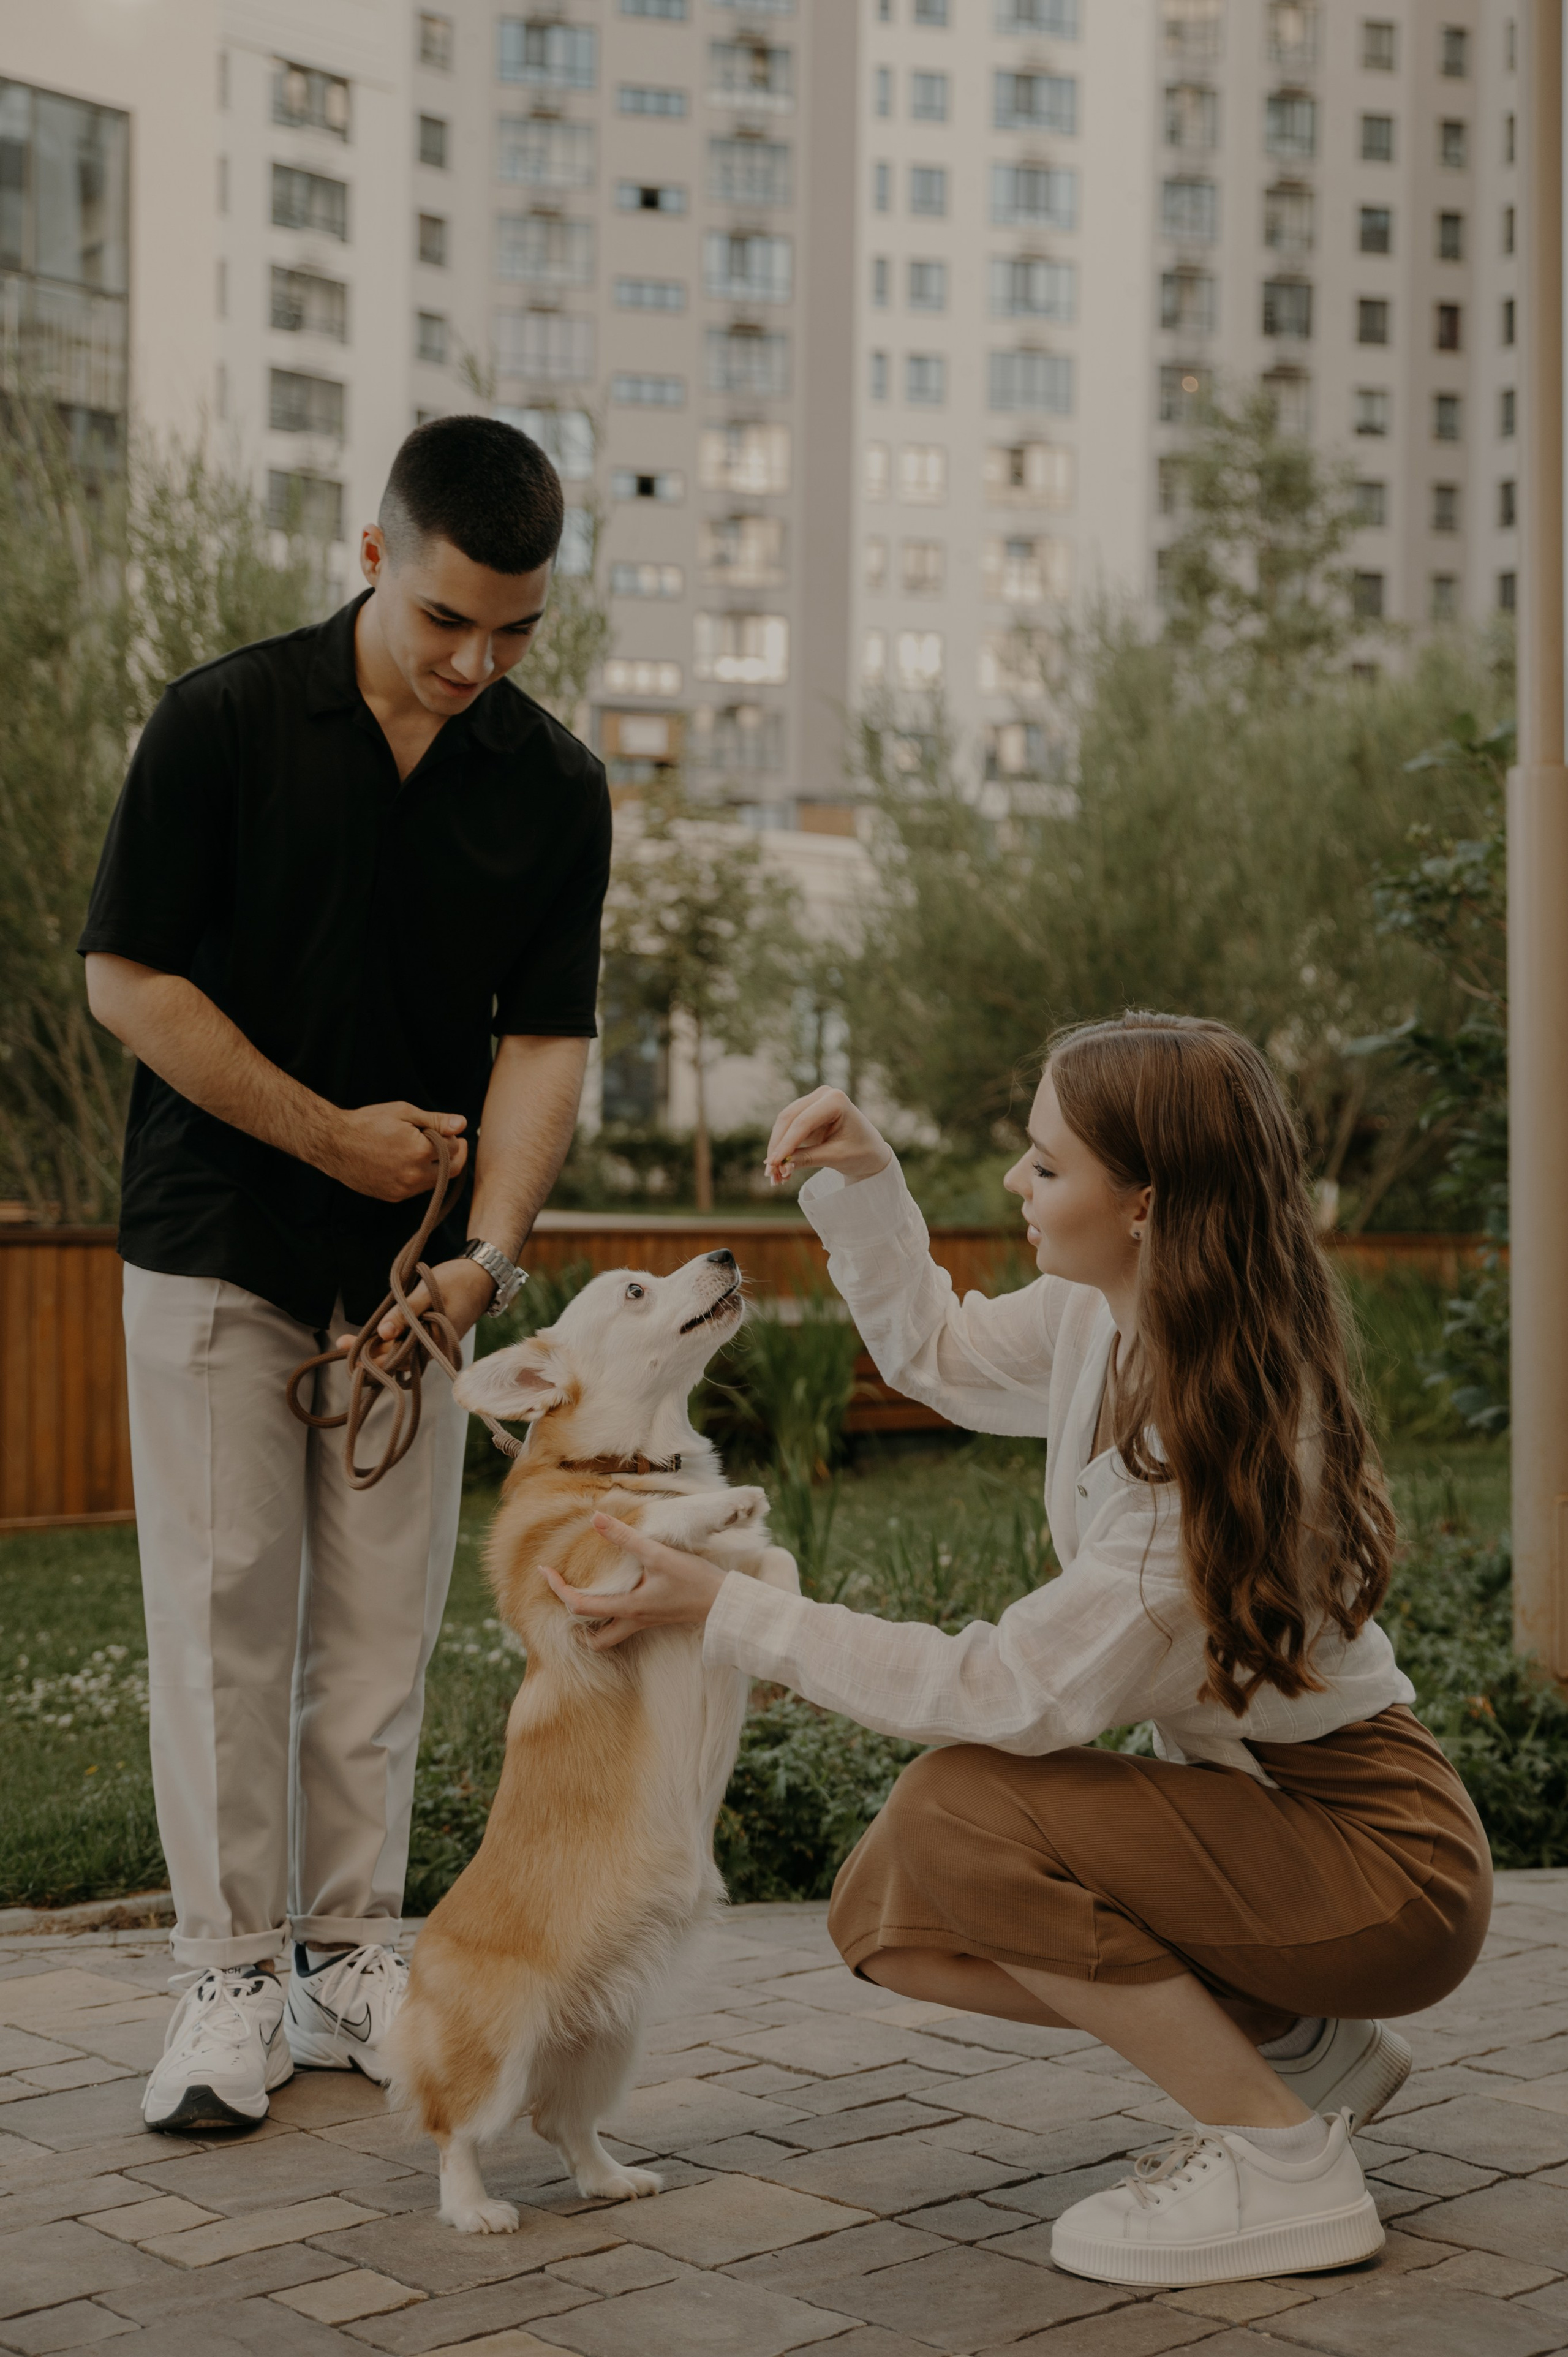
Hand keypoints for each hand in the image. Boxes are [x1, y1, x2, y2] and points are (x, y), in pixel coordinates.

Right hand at [319, 1104, 467, 1201]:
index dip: (454, 1139)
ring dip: (439, 1168)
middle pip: (451, 1171)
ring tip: (429, 1151)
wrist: (334, 1143)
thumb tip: (461, 1124)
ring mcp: (403, 1189)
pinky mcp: (393, 1196)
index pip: (453, 1149)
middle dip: (457, 1157)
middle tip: (453, 1144)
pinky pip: (417, 1189)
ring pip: (435, 1182)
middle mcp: (414, 1175)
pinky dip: (421, 1177)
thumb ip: (436, 1121)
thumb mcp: (404, 1113)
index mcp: (419, 1151)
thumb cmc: (368, 1123)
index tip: (451, 1132)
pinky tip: (412, 1163)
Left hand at [338, 1257, 496, 1363]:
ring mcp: (430, 1343)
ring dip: (375, 1348)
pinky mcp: (428, 1335)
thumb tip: (382, 1334)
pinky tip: (370, 1335)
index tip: (352, 1357)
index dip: (374, 1361)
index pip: (399, 1361)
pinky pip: (405, 1343)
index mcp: (435, 1345)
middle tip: (342, 1344)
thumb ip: (405, 1314)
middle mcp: (432, 1350)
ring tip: (347, 1342)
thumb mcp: (429, 1293)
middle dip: (369, 1355)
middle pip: (395, 1360)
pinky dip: (388, 1340)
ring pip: (399, 1351)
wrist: (482, 1277)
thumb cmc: (458, 1282)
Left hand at [540, 1513, 727, 1648]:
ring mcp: (645, 1623)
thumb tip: (596, 1518)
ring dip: (591, 1626)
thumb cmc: (693, 1581)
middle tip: (563, 1597)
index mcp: (628, 1608)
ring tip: (583, 1599)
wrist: (724, 1602)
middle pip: (592, 1639)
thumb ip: (626, 1537)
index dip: (558, 1589)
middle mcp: (633, 1621)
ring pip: (608, 1637)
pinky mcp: (656, 1617)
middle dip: (572, 1623)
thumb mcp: (658, 1554)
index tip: (545, 1571)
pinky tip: (614, 1595)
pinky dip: (610, 1615)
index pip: (579, 1605)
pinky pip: (623, 1625)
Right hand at [764, 1087, 891, 1188]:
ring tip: (775, 1177)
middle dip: (778, 1148)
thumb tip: (782, 1166)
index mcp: (836, 1100)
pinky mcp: (806, 1113)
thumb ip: (808, 1158)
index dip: (786, 1144)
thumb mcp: (836, 1157)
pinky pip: (787, 1129)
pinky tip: (780, 1170)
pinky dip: (782, 1149)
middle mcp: (822, 1095)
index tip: (774, 1165)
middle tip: (770, 1173)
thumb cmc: (861, 1152)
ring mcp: (813, 1102)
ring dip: (777, 1150)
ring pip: (784, 1124)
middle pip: (789, 1119)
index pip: (803, 1122)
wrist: (871, 1151)